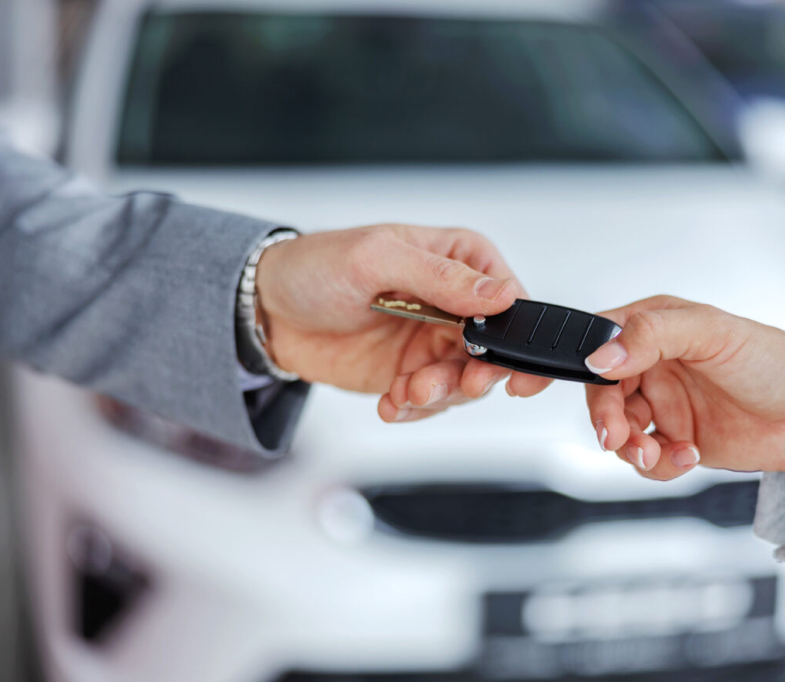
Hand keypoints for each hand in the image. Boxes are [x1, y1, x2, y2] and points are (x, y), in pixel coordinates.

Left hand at [254, 224, 524, 421]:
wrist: (268, 312)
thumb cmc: (317, 267)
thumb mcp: (378, 258)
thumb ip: (442, 277)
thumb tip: (498, 295)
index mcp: (461, 261)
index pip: (511, 300)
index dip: (516, 335)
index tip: (504, 363)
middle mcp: (456, 304)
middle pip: (495, 350)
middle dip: (474, 375)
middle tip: (449, 384)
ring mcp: (435, 341)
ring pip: (465, 382)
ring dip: (438, 394)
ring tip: (404, 390)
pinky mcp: (412, 372)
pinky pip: (432, 402)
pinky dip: (413, 407)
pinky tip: (391, 400)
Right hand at [511, 296, 784, 482]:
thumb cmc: (776, 363)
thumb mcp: (715, 334)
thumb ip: (654, 335)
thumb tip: (600, 353)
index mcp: (652, 327)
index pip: (590, 341)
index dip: (555, 363)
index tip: (524, 384)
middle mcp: (651, 364)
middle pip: (598, 395)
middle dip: (606, 422)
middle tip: (622, 439)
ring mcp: (662, 403)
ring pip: (617, 431)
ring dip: (632, 449)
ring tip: (662, 454)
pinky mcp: (675, 439)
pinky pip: (644, 458)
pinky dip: (658, 465)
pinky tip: (687, 457)